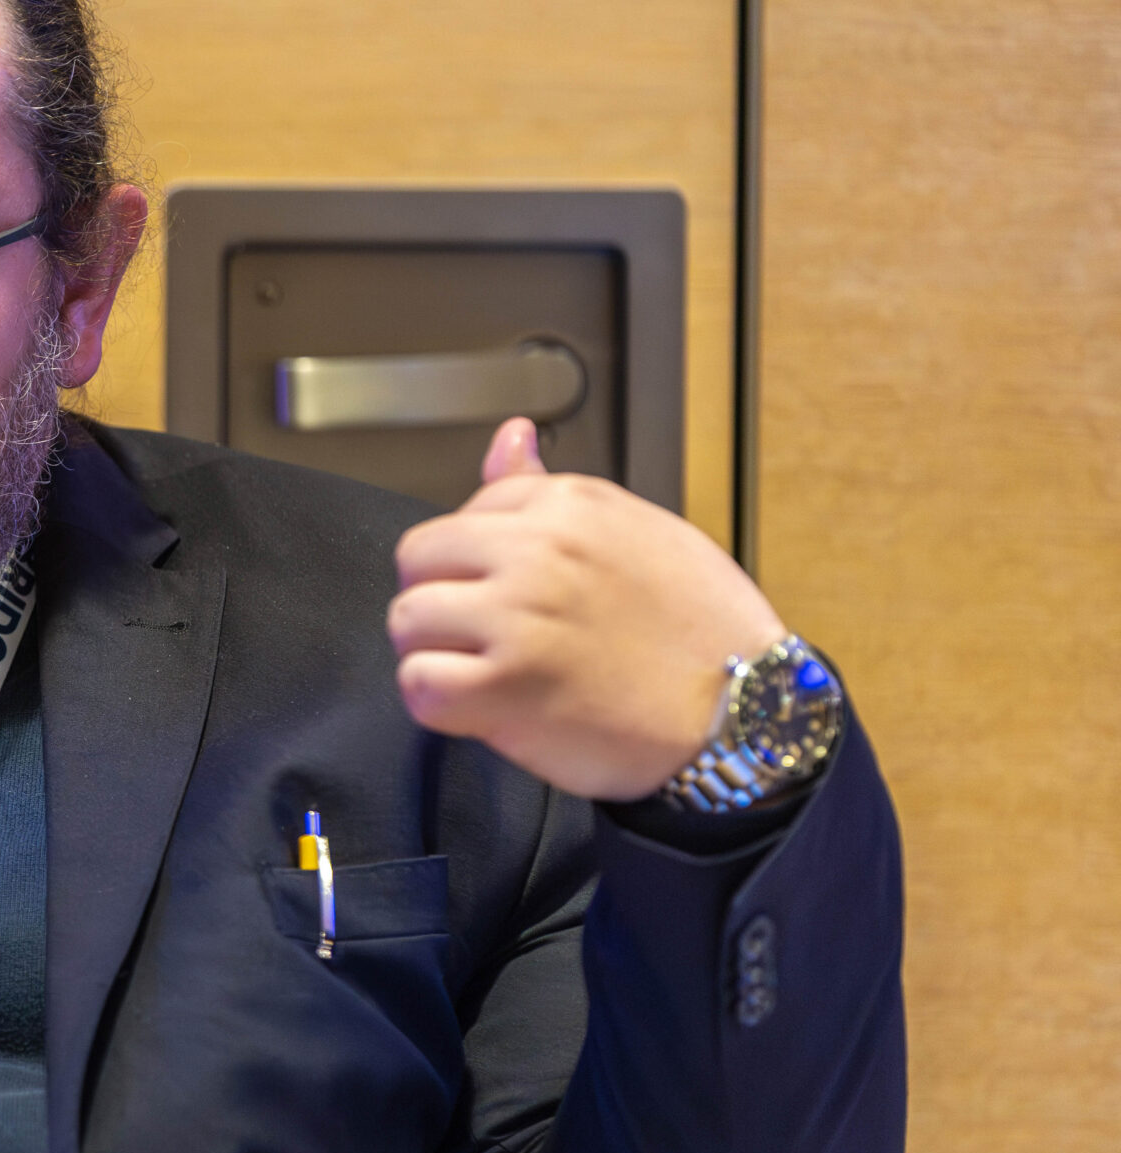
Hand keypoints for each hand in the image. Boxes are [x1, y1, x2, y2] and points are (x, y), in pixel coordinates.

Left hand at [388, 417, 787, 800]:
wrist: (745, 716)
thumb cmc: (701, 632)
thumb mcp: (640, 533)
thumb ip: (552, 492)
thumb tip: (509, 436)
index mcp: (569, 506)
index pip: (465, 512)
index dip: (478, 564)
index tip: (513, 594)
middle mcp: (538, 552)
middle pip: (419, 559)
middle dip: (441, 599)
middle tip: (487, 637)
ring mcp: (518, 617)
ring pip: (407, 619)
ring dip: (435, 652)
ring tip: (487, 672)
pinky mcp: (504, 687)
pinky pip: (418, 683)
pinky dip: (437, 703)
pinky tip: (481, 708)